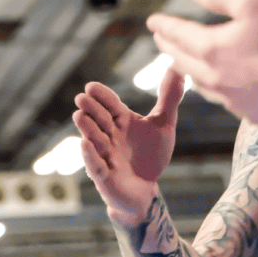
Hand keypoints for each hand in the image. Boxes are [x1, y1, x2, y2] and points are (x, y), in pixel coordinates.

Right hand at [72, 67, 185, 225]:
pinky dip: (90, 156)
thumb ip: (169, 98)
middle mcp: (110, 136)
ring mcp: (105, 156)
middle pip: (99, 120)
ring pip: (94, 140)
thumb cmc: (150, 155)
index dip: (102, 96)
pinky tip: (85, 144)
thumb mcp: (164, 125)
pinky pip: (96, 166)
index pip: (110, 105)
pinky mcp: (105, 176)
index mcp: (121, 122)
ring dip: (87, 129)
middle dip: (91, 110)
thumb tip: (178, 68)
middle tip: (82, 98)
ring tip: (79, 116)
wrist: (146, 189)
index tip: (91, 86)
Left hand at [146, 0, 257, 126]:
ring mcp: (233, 101)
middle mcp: (215, 79)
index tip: (153, 21)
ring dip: (191, 70)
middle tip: (163, 39)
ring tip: (188, 62)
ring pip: (201, 84)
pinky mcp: (252, 114)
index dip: (164, 25)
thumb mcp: (255, 4)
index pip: (178, 34)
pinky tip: (225, 84)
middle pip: (183, 62)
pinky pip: (226, 100)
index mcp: (212, 49)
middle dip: (170, 48)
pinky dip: (218, 87)